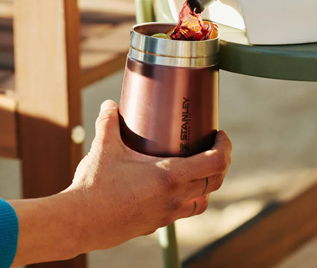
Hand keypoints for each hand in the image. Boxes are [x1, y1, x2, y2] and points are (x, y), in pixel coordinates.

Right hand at [65, 100, 230, 251]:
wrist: (77, 223)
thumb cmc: (94, 186)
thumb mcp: (104, 148)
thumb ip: (109, 122)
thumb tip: (110, 104)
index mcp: (171, 176)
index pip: (216, 162)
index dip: (225, 147)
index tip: (220, 135)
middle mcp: (176, 197)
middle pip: (216, 181)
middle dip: (221, 163)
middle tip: (213, 149)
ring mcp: (168, 214)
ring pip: (203, 202)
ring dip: (207, 186)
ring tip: (199, 171)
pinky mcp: (156, 224)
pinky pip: (183, 212)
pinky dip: (187, 200)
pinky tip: (174, 190)